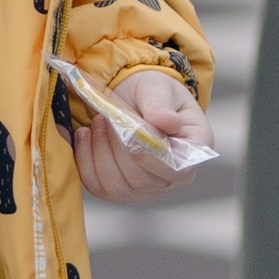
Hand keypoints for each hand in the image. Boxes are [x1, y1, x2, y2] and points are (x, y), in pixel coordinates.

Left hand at [70, 66, 209, 207]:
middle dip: (118, 149)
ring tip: (98, 122)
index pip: (178, 170)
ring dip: (100, 153)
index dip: (153, 159)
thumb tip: (168, 122)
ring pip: (117, 187)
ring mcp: (147, 188)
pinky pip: (98, 187)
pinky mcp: (121, 190)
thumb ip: (161, 105)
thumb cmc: (153, 91)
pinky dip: (86, 162)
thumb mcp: (158, 88)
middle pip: (143, 181)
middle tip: (105, 117)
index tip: (129, 135)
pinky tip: (85, 136)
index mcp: (193, 150)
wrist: (134, 98)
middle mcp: (173, 176)